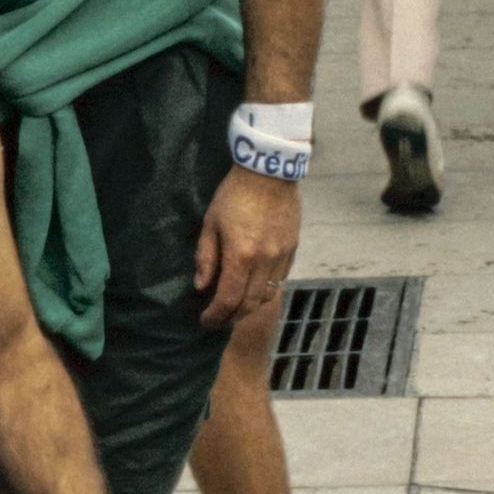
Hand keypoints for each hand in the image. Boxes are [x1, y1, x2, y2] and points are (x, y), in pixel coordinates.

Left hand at [193, 165, 301, 328]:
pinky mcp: (292, 250)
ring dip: (249, 308)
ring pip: (267, 296)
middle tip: (218, 321)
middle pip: (249, 304)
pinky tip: (253, 290)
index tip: (205, 321)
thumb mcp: (211, 224)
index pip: (228, 299)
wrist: (269, 172)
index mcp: (241, 256)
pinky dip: (265, 292)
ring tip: (235, 310)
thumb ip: (206, 258)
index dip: (216, 315)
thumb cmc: (234, 195)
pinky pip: (279, 281)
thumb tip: (201, 286)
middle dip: (231, 318)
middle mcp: (265, 262)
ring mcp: (281, 257)